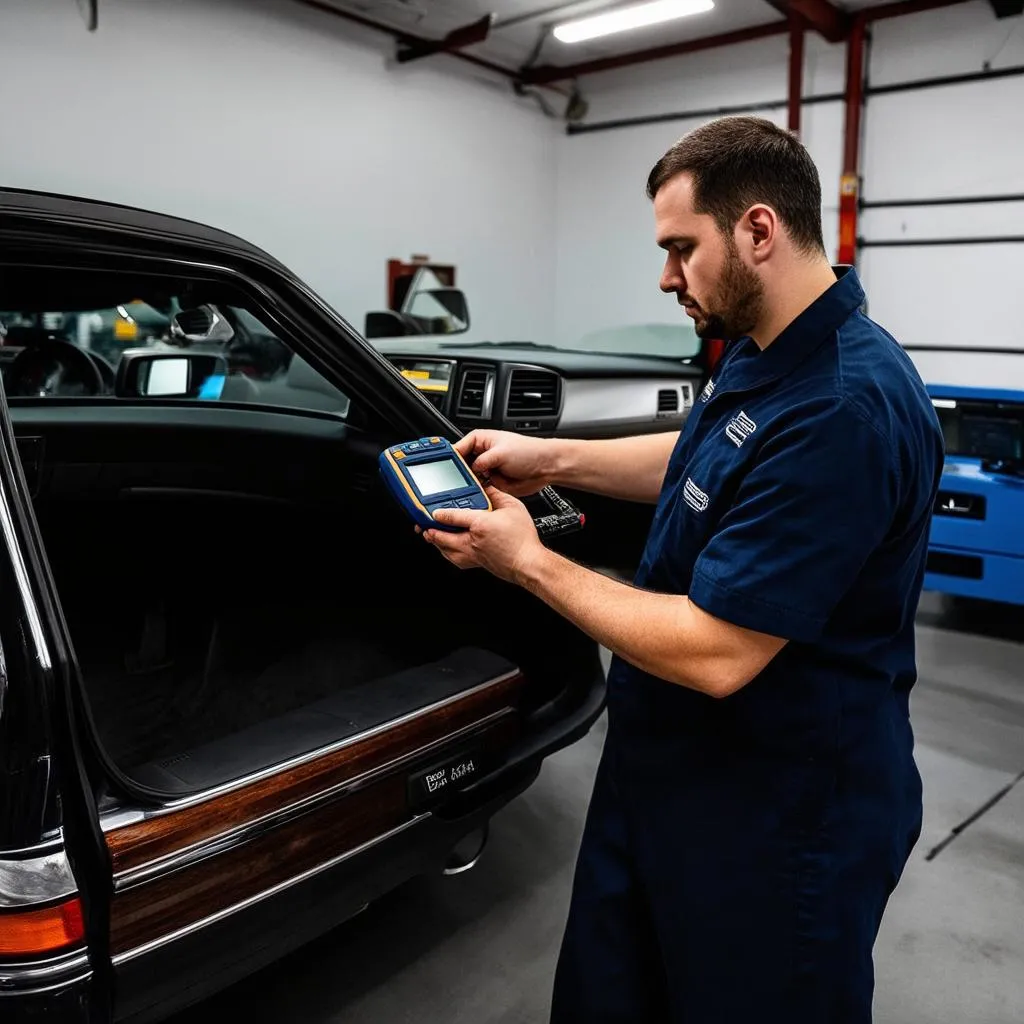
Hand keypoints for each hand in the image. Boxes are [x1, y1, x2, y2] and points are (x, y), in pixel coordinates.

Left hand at [422, 486, 544, 584]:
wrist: (528, 562)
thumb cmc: (523, 539)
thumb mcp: (513, 507)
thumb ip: (496, 494)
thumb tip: (486, 487)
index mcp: (480, 524)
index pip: (453, 517)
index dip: (439, 513)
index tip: (432, 510)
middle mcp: (472, 541)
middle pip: (442, 536)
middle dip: (429, 529)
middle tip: (422, 524)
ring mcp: (472, 554)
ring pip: (445, 550)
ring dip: (435, 542)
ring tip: (429, 534)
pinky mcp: (475, 564)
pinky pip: (454, 560)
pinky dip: (445, 553)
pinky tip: (444, 550)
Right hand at [454, 430, 555, 497]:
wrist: (546, 467)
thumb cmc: (529, 452)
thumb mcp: (500, 453)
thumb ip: (482, 461)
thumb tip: (470, 469)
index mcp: (481, 439)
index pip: (458, 447)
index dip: (450, 456)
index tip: (443, 466)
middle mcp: (482, 454)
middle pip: (461, 463)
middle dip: (457, 471)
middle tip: (451, 480)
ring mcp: (487, 468)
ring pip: (469, 477)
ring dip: (466, 483)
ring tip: (461, 488)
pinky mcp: (493, 482)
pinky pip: (479, 487)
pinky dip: (476, 491)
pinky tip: (473, 493)